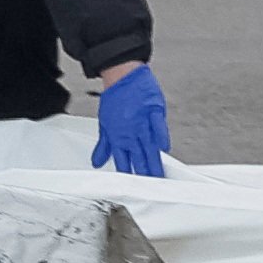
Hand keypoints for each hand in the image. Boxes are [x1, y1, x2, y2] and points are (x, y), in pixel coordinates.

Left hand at [91, 62, 168, 178]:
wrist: (121, 74)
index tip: (133, 187)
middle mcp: (130, 131)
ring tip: (159, 176)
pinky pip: (158, 126)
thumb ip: (104, 145)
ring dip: (153, 162)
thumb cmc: (114, 97)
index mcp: (117, 136)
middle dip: (144, 174)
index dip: (128, 175)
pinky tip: (165, 148)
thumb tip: (97, 162)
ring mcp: (142, 121)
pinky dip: (161, 137)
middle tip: (150, 187)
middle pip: (138, 157)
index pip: (123, 161)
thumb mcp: (104, 123)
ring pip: (149, 146)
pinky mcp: (153, 110)